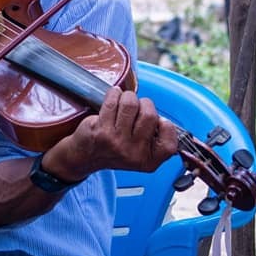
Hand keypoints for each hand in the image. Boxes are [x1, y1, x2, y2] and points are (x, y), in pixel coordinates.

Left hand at [42, 87, 177, 180]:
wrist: (85, 156)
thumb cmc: (116, 148)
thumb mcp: (141, 153)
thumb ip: (157, 140)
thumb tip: (165, 120)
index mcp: (148, 161)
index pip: (170, 143)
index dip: (166, 126)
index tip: (158, 122)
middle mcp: (133, 154)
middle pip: (149, 114)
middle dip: (145, 104)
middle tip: (136, 109)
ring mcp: (117, 142)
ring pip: (131, 104)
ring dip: (128, 97)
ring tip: (124, 103)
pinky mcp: (101, 131)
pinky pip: (114, 101)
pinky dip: (115, 94)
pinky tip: (114, 96)